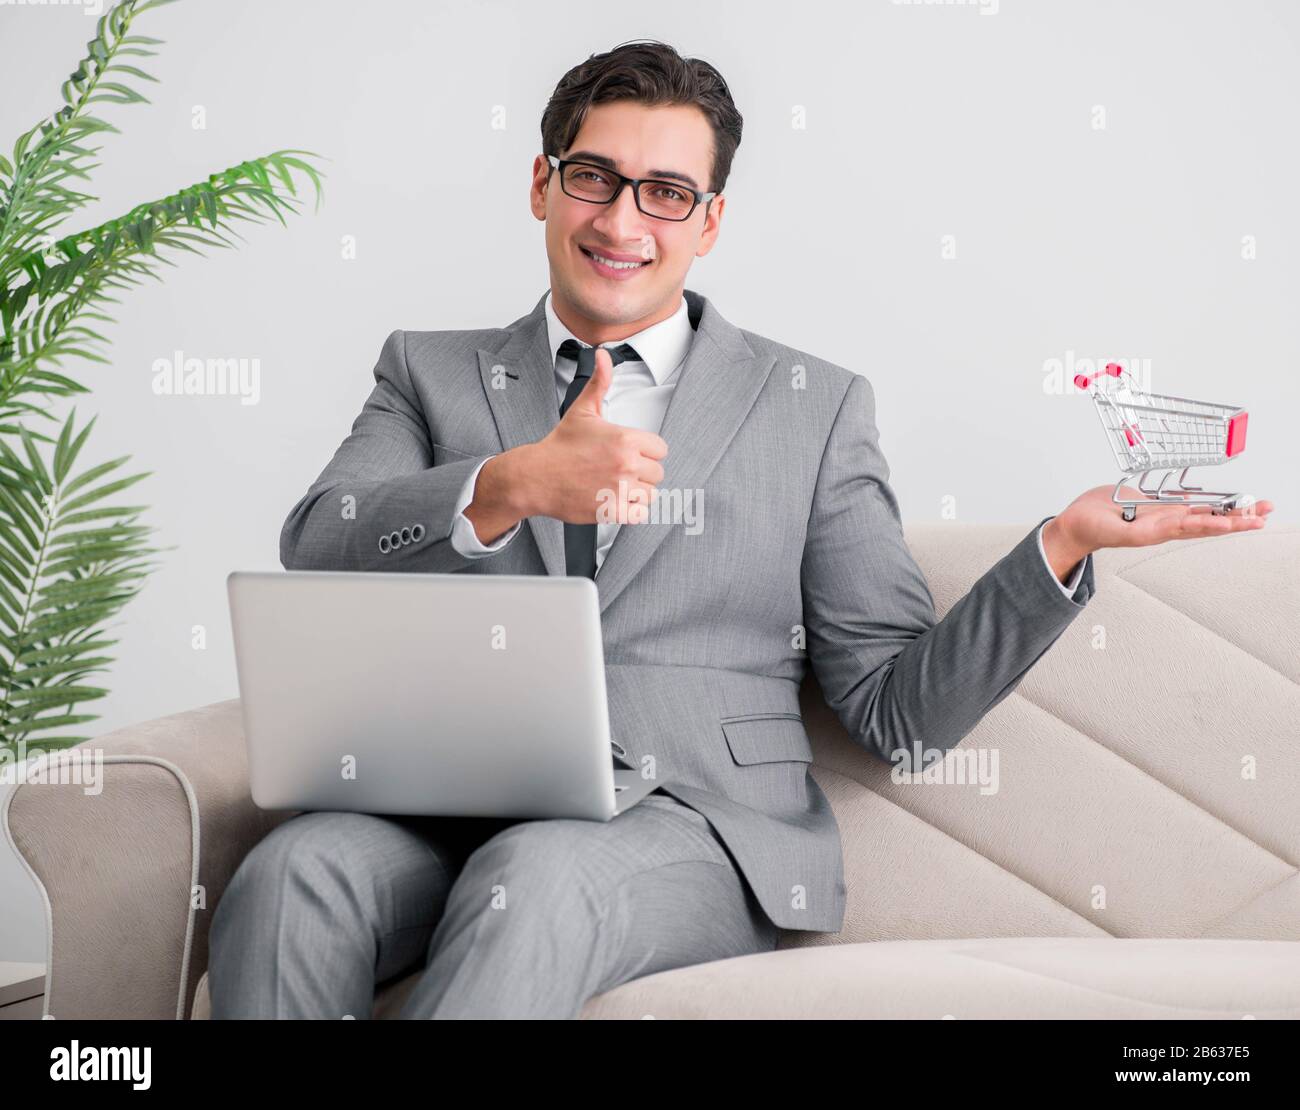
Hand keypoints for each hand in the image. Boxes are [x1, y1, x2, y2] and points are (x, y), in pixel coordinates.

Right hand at [505, 346, 668, 525]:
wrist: (535, 477)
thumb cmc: (559, 446)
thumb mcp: (582, 410)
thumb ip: (599, 382)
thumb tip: (603, 356)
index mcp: (625, 439)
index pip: (660, 449)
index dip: (647, 451)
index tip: (631, 452)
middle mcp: (626, 465)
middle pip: (657, 473)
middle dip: (642, 472)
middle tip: (620, 469)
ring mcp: (620, 490)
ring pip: (650, 494)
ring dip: (637, 492)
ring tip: (617, 484)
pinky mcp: (612, 511)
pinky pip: (639, 514)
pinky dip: (631, 510)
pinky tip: (615, 499)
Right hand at [1043, 483, 1274, 576]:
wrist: (1077, 524)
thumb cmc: (1090, 528)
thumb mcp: (1113, 531)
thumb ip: (1135, 531)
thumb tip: (1161, 528)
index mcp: (1157, 531)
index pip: (1194, 526)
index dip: (1216, 522)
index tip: (1237, 521)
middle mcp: (1166, 524)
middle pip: (1209, 521)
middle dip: (1238, 518)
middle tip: (1264, 513)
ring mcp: (1163, 515)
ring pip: (1204, 512)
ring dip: (1231, 510)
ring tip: (1257, 508)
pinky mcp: (1157, 505)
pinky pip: (1187, 504)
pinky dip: (1209, 502)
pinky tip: (1224, 501)